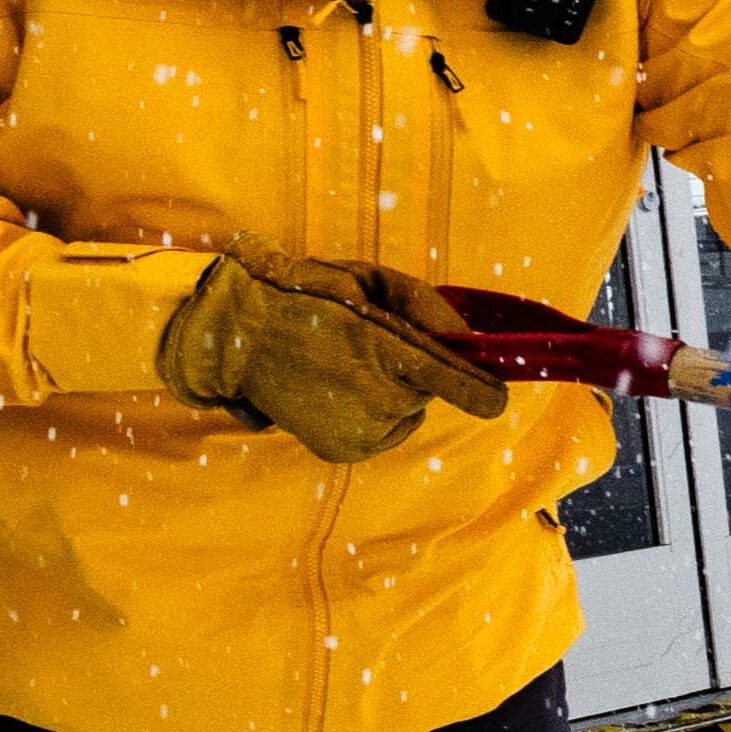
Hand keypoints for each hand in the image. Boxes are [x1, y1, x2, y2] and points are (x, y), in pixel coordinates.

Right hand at [156, 239, 509, 461]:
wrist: (233, 336)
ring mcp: (359, 429)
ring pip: (408, 411)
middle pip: (431, 390)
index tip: (497, 394)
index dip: (482, 387)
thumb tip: (470, 338)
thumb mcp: (368, 281)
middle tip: (366, 344)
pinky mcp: (346, 450)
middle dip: (415, 369)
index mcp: (381, 348)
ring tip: (342, 367)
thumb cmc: (308, 297)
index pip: (458, 383)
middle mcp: (375, 397)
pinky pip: (385, 429)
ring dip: (392, 391)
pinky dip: (373, 413)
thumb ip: (426, 306)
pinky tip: (336, 391)